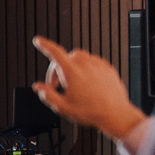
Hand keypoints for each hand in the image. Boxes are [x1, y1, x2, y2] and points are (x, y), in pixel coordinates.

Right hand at [30, 37, 146, 138]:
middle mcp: (85, 65)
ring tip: (73, 84)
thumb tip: (38, 87)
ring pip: (79, 58)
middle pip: (66, 57)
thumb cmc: (91, 112)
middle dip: (58, 69)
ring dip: (72, 67)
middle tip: (57, 85)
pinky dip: (86, 68)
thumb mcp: (63, 107)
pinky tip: (87, 83)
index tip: (38, 40)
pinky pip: (93, 62)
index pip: (55, 52)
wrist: (116, 114)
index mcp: (72, 72)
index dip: (44, 45)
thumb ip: (47, 95)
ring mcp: (98, 65)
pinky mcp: (108, 68)